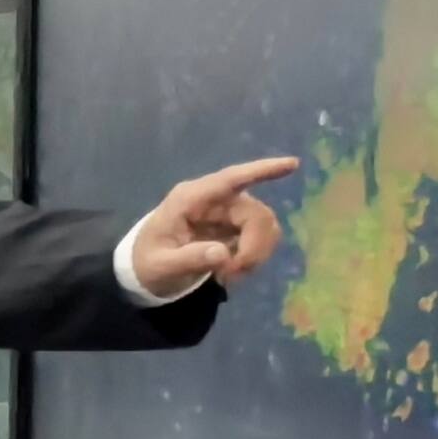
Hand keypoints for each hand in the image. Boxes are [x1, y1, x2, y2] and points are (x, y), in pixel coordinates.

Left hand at [129, 157, 298, 296]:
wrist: (144, 269)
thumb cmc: (147, 261)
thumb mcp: (160, 265)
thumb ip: (188, 259)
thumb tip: (222, 254)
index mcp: (189, 199)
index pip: (230, 179)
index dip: (261, 171)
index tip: (292, 164)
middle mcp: (213, 200)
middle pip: (255, 214)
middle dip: (254, 247)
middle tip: (235, 273)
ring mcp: (227, 212)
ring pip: (264, 226)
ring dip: (256, 253)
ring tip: (230, 274)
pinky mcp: (235, 227)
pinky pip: (261, 238)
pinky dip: (254, 256)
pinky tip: (234, 270)